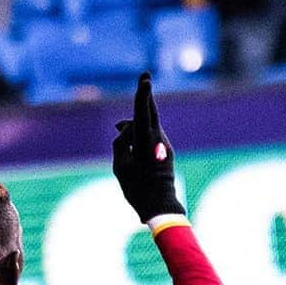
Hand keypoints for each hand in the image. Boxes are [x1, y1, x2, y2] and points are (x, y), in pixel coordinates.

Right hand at [112, 72, 183, 223]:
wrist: (159, 206)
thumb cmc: (136, 188)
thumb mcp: (120, 165)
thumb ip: (120, 141)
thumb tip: (126, 126)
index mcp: (144, 142)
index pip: (142, 113)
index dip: (142, 96)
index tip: (145, 80)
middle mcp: (157, 139)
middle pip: (151, 112)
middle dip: (146, 96)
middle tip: (145, 78)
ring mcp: (164, 145)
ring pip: (148, 126)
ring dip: (136, 123)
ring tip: (119, 127)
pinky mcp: (166, 151)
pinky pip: (151, 136)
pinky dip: (140, 135)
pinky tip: (131, 142)